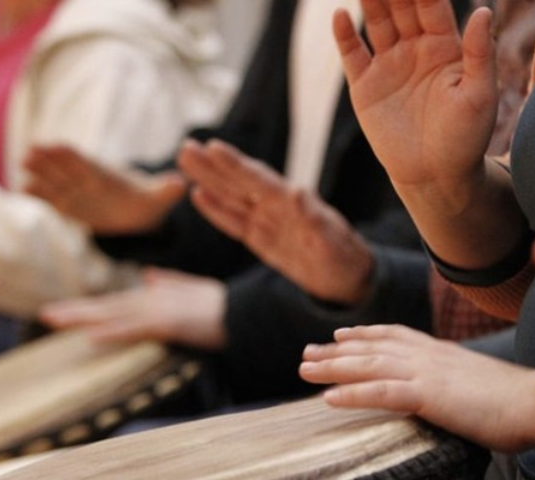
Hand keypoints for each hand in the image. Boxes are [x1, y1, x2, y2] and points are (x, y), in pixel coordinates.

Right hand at [24, 144, 187, 233]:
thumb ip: (166, 191)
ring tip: (23, 168)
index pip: (86, 161)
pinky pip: (51, 199)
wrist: (138, 213)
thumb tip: (181, 184)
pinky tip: (23, 189)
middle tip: (30, 152)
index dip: (71, 155)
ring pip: (54, 181)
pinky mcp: (69, 206)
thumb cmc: (148, 202)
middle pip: (65, 167)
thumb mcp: (159, 198)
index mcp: (106, 175)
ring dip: (39, 175)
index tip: (56, 146)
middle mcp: (86, 179)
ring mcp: (75, 191)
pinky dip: (39, 195)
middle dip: (49, 160)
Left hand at [39, 267, 226, 349]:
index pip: (114, 303)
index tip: (62, 311)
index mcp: (154, 297)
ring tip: (54, 320)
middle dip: (75, 311)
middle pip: (106, 307)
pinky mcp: (169, 323)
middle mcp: (151, 301)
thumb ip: (171, 283)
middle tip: (44, 314)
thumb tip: (151, 276)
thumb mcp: (192, 292)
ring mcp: (158, 311)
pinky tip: (92, 336)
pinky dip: (113, 332)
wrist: (245, 311)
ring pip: (113, 315)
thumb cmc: (222, 306)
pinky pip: (135, 329)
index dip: (88, 307)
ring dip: (83, 318)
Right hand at [178, 139, 374, 304]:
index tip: (214, 147)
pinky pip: (234, 222)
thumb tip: (296, 192)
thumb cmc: (345, 258)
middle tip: (185, 146)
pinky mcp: (261, 239)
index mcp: (294, 203)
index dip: (237, 165)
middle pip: (239, 182)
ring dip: (209, 179)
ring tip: (186, 159)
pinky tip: (198, 194)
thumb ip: (315, 219)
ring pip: (232, 197)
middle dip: (213, 166)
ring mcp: (268, 221)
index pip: (259, 181)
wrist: (349, 279)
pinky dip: (216, 209)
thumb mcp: (333, 242)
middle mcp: (277, 207)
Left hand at [300, 324, 534, 450]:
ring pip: (369, 366)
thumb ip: (462, 386)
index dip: (366, 335)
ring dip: (333, 368)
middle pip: (373, 348)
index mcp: (444, 353)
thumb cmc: (520, 402)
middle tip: (306, 353)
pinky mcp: (430, 395)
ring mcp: (428, 374)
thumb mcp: (483, 387)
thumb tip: (457, 396)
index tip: (341, 334)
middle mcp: (430, 357)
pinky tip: (328, 399)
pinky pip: (382, 393)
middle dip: (336, 351)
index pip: (396, 337)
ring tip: (304, 370)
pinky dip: (352, 394)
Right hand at [335, 0, 497, 204]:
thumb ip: (480, 53)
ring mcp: (389, 65)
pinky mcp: (366, 86)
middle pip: (401, 5)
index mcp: (445, 46)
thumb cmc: (466, 139)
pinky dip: (345, 35)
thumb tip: (483, 11)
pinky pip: (353, 54)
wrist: (436, 177)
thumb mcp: (480, 96)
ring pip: (377, 22)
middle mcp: (416, 49)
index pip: (431, 3)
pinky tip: (341, 15)